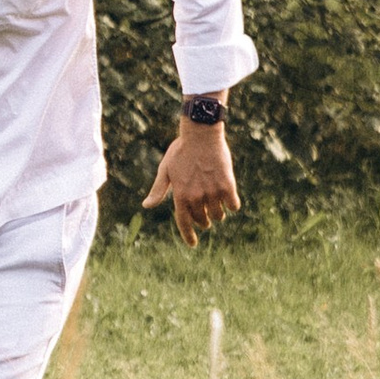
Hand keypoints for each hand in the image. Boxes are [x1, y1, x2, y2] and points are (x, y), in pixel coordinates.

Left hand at [143, 116, 240, 247]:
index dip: (188, 235)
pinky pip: (233, 205)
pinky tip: (229, 199)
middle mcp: (196, 197)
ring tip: (216, 205)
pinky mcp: (228, 186)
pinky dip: (232, 205)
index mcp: (180, 195)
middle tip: (204, 216)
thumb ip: (158, 190)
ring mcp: (213, 192)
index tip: (192, 244)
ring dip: (218, 214)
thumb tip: (146, 206)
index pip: (184, 223)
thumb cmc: (181, 150)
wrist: (201, 134)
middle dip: (203, 221)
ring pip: (219, 215)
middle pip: (202, 220)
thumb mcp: (165, 169)